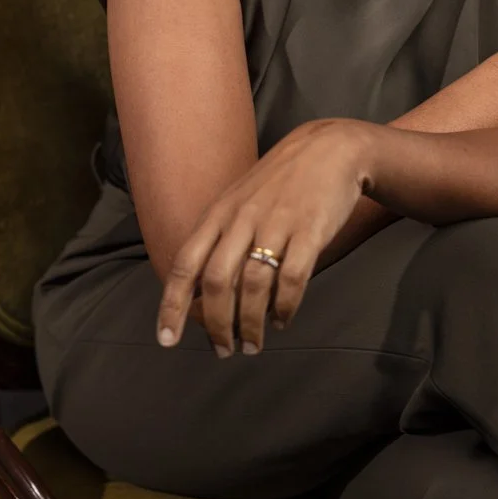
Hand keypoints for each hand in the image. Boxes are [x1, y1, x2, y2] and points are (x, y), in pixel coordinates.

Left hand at [156, 118, 371, 358]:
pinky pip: (292, 277)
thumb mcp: (241, 199)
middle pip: (218, 280)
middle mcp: (243, 217)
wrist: (331, 148)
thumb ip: (220, 236)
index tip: (166, 339)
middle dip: (216, 324)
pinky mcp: (310, 229)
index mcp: (220, 211)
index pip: (186, 262)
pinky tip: (283, 319)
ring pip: (254, 284)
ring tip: (253, 344)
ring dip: (251, 323)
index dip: (172, 304)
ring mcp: (277, 223)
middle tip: (223, 350)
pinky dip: (285, 307)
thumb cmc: (281, 181)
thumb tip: (199, 289)